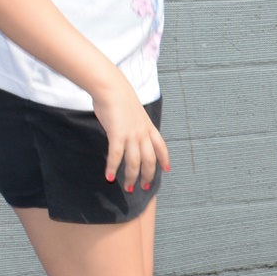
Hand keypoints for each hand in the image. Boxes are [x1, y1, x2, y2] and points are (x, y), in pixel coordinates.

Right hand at [93, 78, 170, 194]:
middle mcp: (143, 133)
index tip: (167, 169)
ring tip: (128, 188)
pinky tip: (109, 177)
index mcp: (149, 127)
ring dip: (131, 177)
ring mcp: (131, 134)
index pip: (161, 146)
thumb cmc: (120, 98)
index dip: (165, 159)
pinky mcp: (117, 134)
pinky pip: (116, 156)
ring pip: (135, 162)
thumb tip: (131, 132)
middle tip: (144, 187)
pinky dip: (113, 168)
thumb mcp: (135, 113)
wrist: (112, 88)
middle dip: (148, 175)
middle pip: (150, 160)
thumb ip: (136, 125)